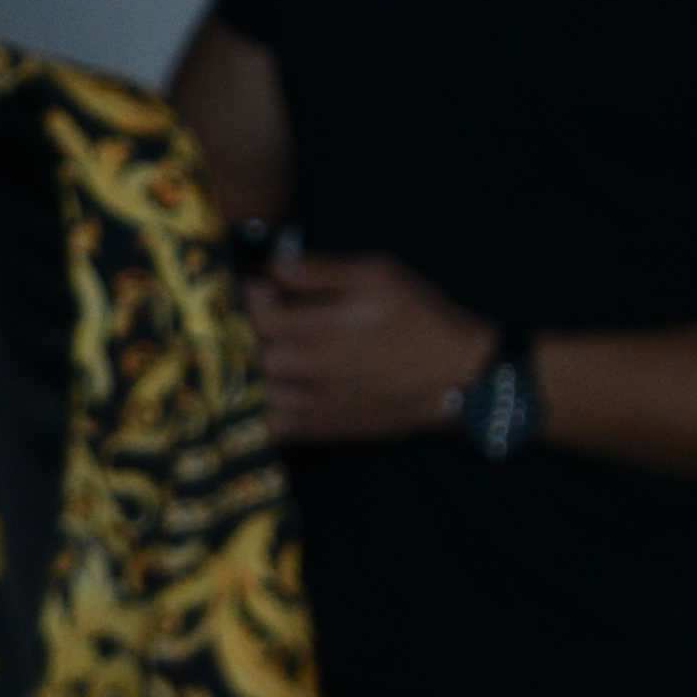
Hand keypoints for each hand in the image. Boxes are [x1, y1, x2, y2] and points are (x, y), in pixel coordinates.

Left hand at [240, 251, 493, 447]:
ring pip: (250, 393)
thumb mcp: (378, 275)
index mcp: (322, 325)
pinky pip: (268, 427)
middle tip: (252, 322)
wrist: (453, 377)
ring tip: (255, 356)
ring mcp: (310, 403)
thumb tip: (274, 267)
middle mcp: (310, 368)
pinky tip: (261, 393)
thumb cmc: (418, 317)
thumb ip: (321, 271)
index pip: (257, 313)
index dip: (248, 298)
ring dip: (244, 373)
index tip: (257, 289)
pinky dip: (254, 411)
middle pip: (248, 354)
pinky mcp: (317, 429)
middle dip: (242, 335)